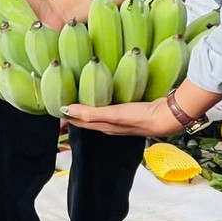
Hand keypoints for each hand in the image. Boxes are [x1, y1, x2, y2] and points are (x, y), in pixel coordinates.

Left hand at [60, 97, 183, 137]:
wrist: (167, 117)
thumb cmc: (139, 117)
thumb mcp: (112, 114)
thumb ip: (90, 113)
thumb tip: (65, 110)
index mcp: (104, 127)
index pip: (79, 121)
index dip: (67, 115)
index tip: (54, 105)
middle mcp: (110, 125)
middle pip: (87, 118)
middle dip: (75, 111)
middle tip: (63, 97)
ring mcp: (121, 119)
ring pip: (99, 112)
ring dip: (88, 106)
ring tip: (80, 93)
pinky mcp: (130, 111)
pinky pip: (111, 106)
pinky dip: (103, 101)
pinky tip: (105, 93)